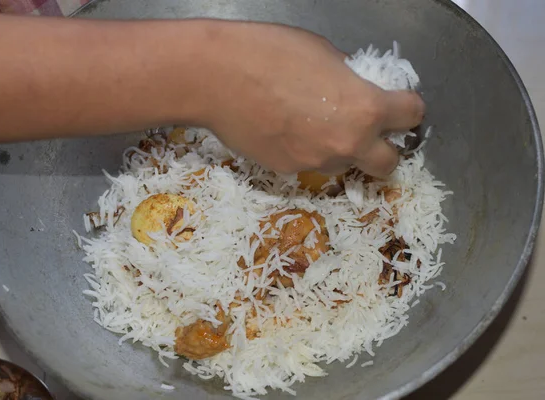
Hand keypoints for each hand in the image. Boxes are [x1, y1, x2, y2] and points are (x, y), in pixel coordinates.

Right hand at [196, 22, 424, 176]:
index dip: (407, 106)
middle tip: (367, 130)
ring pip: (346, 164)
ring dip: (343, 149)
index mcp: (365, 108)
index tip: (397, 102)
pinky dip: (307, 151)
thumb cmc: (270, 52)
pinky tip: (284, 129)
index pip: (412, 116)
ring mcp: (316, 163)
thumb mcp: (323, 53)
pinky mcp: (287, 171)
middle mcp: (347, 144)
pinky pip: (310, 164)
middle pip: (389, 164)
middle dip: (385, 148)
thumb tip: (354, 87)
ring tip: (313, 124)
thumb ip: (349, 77)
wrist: (216, 78)